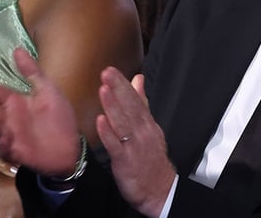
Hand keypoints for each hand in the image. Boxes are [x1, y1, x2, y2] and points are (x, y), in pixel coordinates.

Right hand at [0, 49, 79, 176]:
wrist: (69, 147)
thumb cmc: (58, 118)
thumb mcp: (48, 91)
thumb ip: (32, 72)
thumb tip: (17, 50)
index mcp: (15, 103)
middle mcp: (8, 118)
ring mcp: (10, 134)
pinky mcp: (16, 151)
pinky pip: (6, 147)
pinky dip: (3, 143)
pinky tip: (3, 137)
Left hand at [96, 69, 174, 217]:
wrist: (160, 189)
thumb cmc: (151, 158)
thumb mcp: (150, 128)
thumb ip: (142, 103)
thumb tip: (138, 80)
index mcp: (147, 124)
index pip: (135, 100)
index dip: (123, 85)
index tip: (111, 71)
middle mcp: (142, 132)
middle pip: (130, 107)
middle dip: (118, 89)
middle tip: (107, 73)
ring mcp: (134, 146)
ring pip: (123, 123)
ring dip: (113, 106)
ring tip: (104, 90)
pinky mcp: (125, 161)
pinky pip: (116, 146)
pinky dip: (109, 133)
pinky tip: (101, 121)